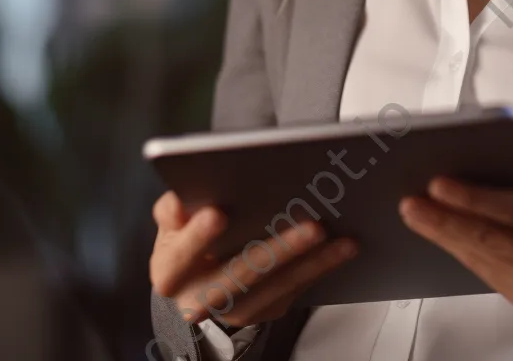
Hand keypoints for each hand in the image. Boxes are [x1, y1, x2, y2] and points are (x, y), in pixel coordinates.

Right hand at [149, 191, 357, 326]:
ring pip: (276, 288)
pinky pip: (296, 291)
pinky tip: (342, 248)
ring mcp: (236, 310)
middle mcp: (200, 300)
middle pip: (240, 275)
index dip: (197, 237)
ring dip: (312, 263)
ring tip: (340, 238)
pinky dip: (320, 269)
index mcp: (170, 272)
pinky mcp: (265, 310)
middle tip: (311, 225)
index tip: (218, 212)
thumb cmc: (187, 238)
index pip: (181, 256)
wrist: (197, 280)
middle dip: (278, 250)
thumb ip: (171, 208)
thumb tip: (179, 203)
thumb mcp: (171, 221)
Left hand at [397, 146, 512, 314]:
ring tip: (418, 214)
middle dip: (443, 220)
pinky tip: (445, 234)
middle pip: (489, 238)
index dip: (474, 198)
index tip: (440, 183)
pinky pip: (488, 273)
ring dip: (445, 237)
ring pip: (483, 258)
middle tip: (411, 202)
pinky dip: (464, 252)